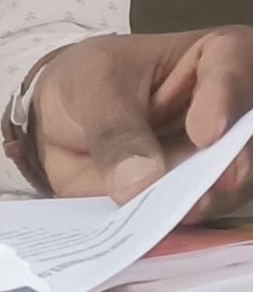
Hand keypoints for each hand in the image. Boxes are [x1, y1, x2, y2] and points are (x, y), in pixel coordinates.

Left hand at [33, 27, 252, 214]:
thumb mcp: (93, 88)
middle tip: (199, 190)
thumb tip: (141, 182)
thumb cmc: (85, 83)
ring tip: (171, 214)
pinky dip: (173, 228)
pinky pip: (191, 219)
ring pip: (226, 187)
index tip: (205, 131)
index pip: (234, 66)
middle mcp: (224, 116)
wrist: (57, 122)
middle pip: (243, 138)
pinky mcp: (190, 200)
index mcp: (208, 61)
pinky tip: (153, 230)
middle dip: (226, 165)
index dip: (226, 98)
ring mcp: (210, 163)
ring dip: (198, 204)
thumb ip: (115, 130)